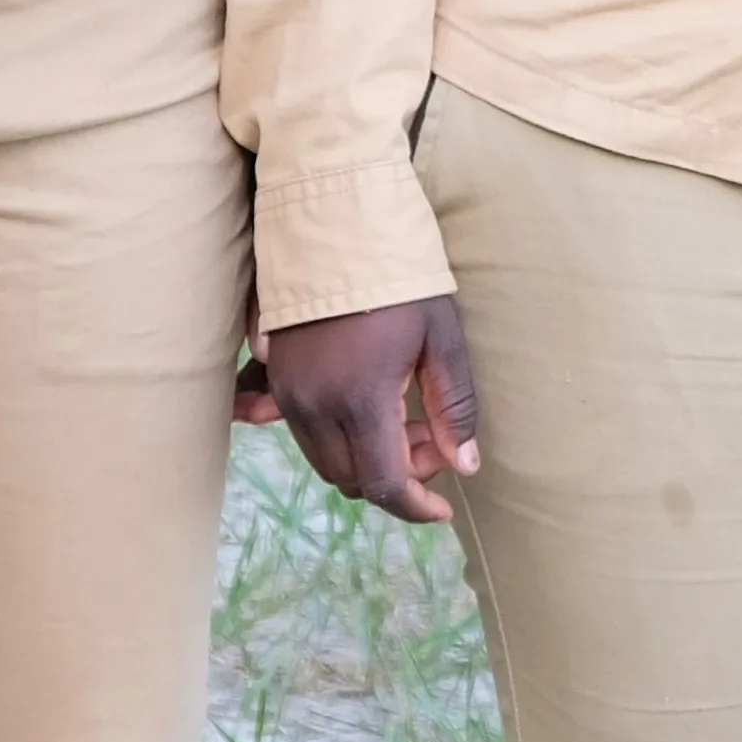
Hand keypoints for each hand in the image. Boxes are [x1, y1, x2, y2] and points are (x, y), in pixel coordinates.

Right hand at [264, 296, 482, 520]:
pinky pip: (306, 436)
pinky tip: (369, 415)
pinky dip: (341, 441)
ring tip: (405, 420)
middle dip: (397, 477)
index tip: (443, 509)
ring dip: (368, 460)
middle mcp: (315, 407)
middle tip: (431, 439)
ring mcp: (289, 396)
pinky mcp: (278, 382)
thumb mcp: (441, 339)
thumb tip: (463, 466)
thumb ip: (452, 407)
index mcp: (361, 399)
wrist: (338, 232)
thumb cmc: (401, 283)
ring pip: (328, 463)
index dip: (415, 508)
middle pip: (354, 480)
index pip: (384, 484)